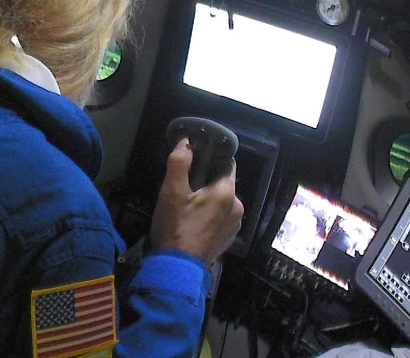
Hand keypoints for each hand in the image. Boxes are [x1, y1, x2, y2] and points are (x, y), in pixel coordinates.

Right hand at [149, 139, 243, 264]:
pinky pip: (221, 218)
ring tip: (187, 206)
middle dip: (206, 181)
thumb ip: (179, 163)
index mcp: (226, 192)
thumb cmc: (175, 226)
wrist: (178, 267)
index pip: (227, 163)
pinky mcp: (228, 238)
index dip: (211, 158)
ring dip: (208, 199)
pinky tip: (193, 222)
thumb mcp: (171, 192)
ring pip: (222, 201)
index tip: (196, 159)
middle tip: (184, 187)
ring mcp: (235, 225)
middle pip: (223, 183)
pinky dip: (210, 215)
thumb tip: (185, 141)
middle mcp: (237, 207)